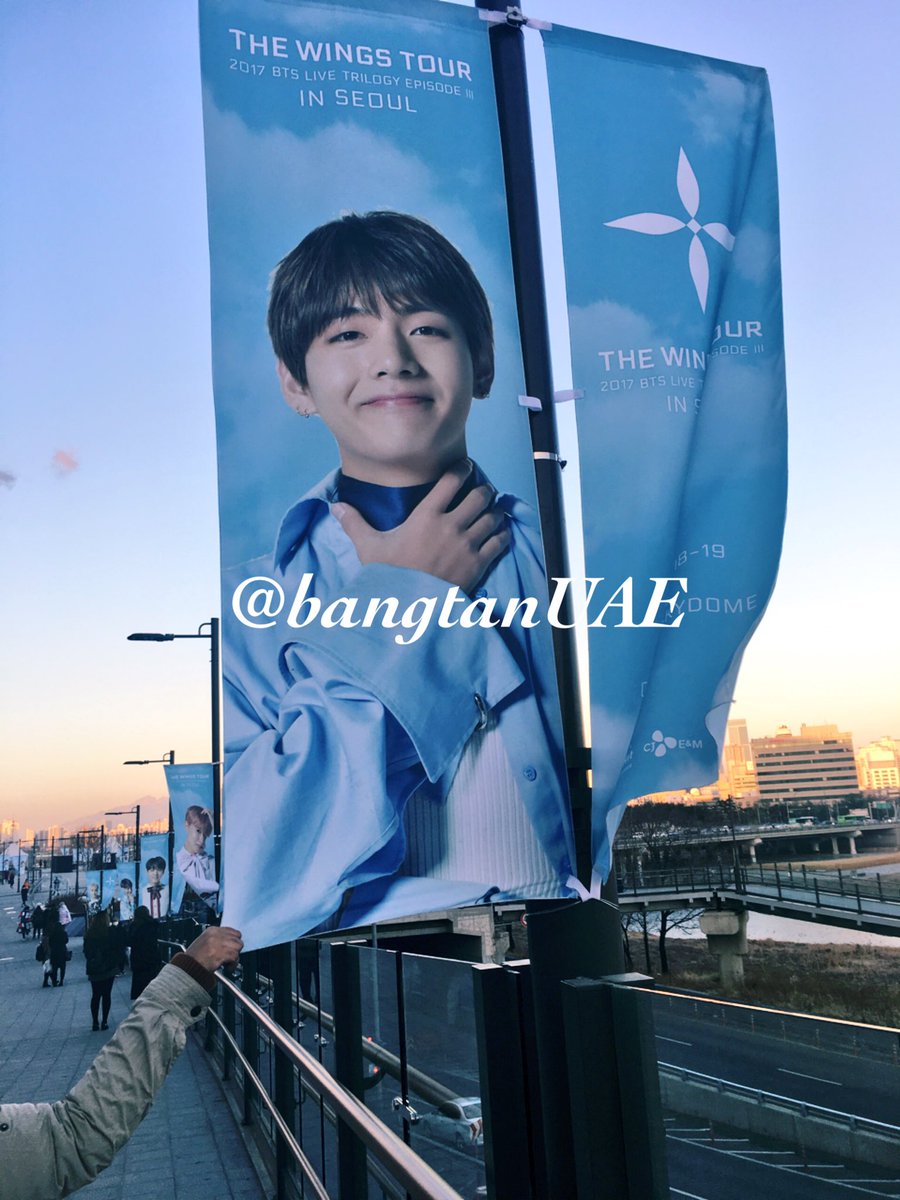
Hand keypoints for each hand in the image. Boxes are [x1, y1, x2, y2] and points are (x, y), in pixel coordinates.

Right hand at [185, 925, 242, 971]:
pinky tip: (227, 968)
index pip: (231, 930)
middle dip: (235, 948)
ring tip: (227, 963)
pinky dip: (233, 965)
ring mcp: (220, 943)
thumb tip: (228, 943)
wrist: (187, 969)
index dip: (233, 940)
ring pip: (238, 946)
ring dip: (235, 956)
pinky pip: (236, 957)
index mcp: (211, 930)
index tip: (232, 947)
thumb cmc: (193, 959)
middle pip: (237, 938)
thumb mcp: (203, 943)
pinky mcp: (223, 953)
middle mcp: (216, 934)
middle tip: (230, 956)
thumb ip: (216, 940)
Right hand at [331, 461, 509, 593]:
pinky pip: (500, 541)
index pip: (452, 481)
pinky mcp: (478, 564)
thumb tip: (335, 506)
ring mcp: (467, 545)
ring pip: (493, 517)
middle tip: (482, 490)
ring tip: (491, 511)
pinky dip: (502, 534)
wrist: (407, 609)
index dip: (463, 469)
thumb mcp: (369, 548)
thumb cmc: (388, 576)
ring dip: (494, 512)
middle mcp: (450, 526)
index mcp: (426, 516)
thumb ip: (355, 524)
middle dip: (484, 490)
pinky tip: (499, 533)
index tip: (467, 466)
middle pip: (480, 495)